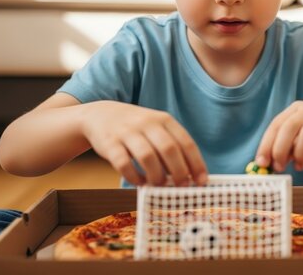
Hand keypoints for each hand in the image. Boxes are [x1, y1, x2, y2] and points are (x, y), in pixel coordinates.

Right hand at [81, 101, 206, 185]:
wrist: (100, 115)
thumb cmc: (136, 128)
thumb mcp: (156, 128)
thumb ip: (172, 146)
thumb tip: (190, 176)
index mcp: (164, 120)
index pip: (186, 142)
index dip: (196, 164)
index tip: (202, 182)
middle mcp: (147, 123)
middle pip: (169, 149)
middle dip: (179, 172)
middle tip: (182, 187)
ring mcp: (127, 132)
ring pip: (147, 157)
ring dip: (156, 176)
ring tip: (158, 185)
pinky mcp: (110, 144)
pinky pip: (124, 163)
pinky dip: (134, 177)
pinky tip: (139, 182)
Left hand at [255, 101, 302, 171]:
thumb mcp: (298, 145)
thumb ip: (284, 150)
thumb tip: (265, 164)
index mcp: (297, 109)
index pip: (277, 124)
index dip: (267, 144)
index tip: (261, 163)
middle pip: (291, 126)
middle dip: (281, 149)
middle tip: (278, 167)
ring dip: (301, 154)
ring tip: (299, 167)